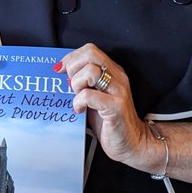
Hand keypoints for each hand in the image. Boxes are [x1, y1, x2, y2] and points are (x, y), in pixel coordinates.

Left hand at [57, 43, 156, 168]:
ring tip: (77, 98)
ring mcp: (118, 91)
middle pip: (90, 54)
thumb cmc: (109, 121)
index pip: (90, 50)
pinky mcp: (115, 107)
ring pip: (90, 72)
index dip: (71, 58)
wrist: (131, 143)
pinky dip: (78, 102)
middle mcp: (117, 77)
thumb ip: (82, 83)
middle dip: (73, 68)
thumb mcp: (94, 96)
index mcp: (112, 71)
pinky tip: (79, 110)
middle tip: (70, 86)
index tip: (60, 70)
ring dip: (76, 85)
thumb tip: (60, 74)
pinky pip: (89, 95)